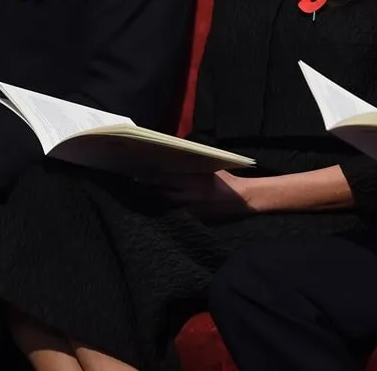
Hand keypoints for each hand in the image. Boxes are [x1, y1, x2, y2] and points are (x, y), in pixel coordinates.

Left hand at [143, 170, 257, 219]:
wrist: (242, 200)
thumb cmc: (226, 180)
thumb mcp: (209, 167)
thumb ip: (191, 165)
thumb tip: (173, 157)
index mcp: (193, 180)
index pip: (165, 177)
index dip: (149, 176)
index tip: (136, 172)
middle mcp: (189, 195)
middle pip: (161, 192)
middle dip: (148, 188)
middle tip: (134, 183)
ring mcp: (190, 210)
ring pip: (166, 205)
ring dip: (155, 199)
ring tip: (141, 195)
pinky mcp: (194, 220)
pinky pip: (175, 215)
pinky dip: (167, 210)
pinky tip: (158, 207)